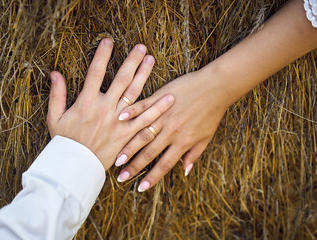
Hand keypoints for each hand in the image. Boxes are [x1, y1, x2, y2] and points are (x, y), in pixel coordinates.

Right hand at [47, 38, 174, 169]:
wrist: (75, 167)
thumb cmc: (64, 142)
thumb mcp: (54, 117)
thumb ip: (56, 94)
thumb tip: (54, 73)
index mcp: (86, 102)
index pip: (95, 72)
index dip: (102, 55)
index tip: (109, 41)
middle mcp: (105, 108)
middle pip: (120, 80)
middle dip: (131, 61)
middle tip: (141, 47)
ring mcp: (118, 122)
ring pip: (135, 95)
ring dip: (144, 76)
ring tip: (152, 61)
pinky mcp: (127, 135)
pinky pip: (145, 121)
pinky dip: (157, 110)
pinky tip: (169, 99)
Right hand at [115, 65, 231, 190]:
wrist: (216, 87)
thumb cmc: (212, 112)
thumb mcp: (207, 136)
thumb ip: (194, 154)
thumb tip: (185, 171)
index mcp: (182, 142)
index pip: (164, 164)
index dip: (152, 177)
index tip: (140, 187)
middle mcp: (171, 131)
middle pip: (149, 152)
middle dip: (134, 166)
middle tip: (121, 177)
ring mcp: (164, 115)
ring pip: (142, 133)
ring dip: (128, 146)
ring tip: (116, 157)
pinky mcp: (159, 98)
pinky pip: (142, 107)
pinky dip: (131, 113)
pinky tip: (119, 120)